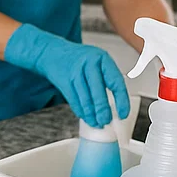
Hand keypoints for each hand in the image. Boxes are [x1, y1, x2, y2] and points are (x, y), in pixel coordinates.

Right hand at [3, 23, 130, 129]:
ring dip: (92, 115)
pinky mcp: (63, 82)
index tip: (123, 113)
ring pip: (85, 99)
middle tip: (106, 121)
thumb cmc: (81, 60)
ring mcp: (74, 72)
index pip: (116, 82)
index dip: (121, 100)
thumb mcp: (98, 61)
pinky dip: (81, 112)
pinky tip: (86, 117)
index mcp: (102, 59)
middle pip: (98, 92)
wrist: (54, 53)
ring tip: (97, 123)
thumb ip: (108, 78)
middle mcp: (88, 64)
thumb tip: (118, 104)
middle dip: (103, 111)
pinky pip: (74, 101)